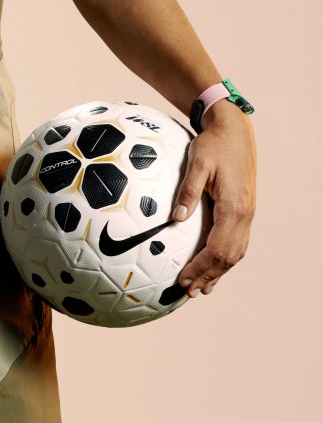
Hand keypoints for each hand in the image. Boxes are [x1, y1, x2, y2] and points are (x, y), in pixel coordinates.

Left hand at [170, 105, 256, 298]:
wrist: (234, 131)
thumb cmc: (213, 144)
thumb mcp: (197, 161)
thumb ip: (188, 189)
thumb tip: (175, 217)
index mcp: (234, 207)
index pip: (217, 248)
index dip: (200, 267)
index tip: (183, 279)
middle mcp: (245, 215)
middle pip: (228, 257)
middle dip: (209, 276)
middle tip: (188, 291)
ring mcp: (248, 213)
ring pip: (236, 253)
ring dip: (219, 272)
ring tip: (202, 288)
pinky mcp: (245, 210)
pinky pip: (237, 242)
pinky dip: (226, 259)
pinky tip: (215, 266)